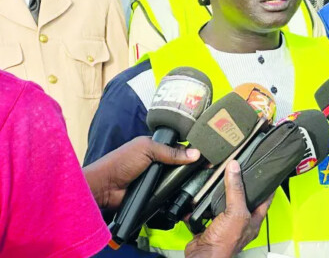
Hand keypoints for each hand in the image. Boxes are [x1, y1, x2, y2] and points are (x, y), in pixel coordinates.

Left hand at [83, 136, 199, 208]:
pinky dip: (178, 194)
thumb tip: (195, 153)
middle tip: (208, 170)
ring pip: (178, 180)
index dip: (192, 151)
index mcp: (156, 147)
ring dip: (185, 182)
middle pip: (180, 165)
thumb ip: (171, 151)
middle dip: (191, 168)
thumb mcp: (147, 149)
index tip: (207, 155)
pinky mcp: (156, 195)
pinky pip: (171, 194)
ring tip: (201, 183)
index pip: (179, 148)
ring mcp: (157, 179)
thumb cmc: (121, 162)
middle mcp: (158, 163)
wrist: (106, 187)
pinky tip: (189, 194)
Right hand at [185, 160, 272, 257]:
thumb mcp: (236, 212)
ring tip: (220, 179)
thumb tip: (234, 168)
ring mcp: (225, 224)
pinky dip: (201, 204)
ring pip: (224, 203)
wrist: (203, 256)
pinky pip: (205, 211)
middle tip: (239, 171)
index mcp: (253, 220)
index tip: (265, 173)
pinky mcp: (210, 225)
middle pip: (242, 199)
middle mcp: (240, 222)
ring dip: (219, 194)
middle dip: (239, 186)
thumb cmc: (225, 244)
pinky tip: (201, 197)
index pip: (265, 199)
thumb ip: (236, 190)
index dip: (266, 186)